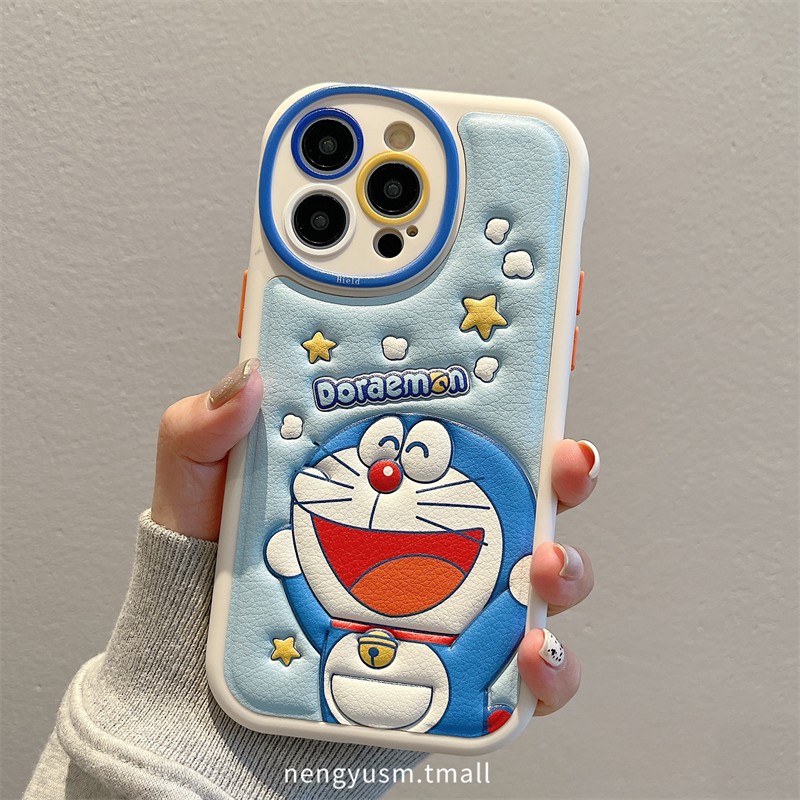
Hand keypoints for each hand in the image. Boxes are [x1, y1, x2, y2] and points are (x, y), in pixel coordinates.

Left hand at [151, 360, 598, 716]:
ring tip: (542, 562)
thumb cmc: (217, 578)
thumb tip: (248, 378)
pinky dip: (549, 664)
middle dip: (565, 471)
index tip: (539, 363)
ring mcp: (454, 602)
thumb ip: (204, 429)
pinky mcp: (461, 671)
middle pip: (526, 494)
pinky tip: (529, 652)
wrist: (210, 683)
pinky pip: (529, 673)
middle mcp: (436, 536)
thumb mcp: (199, 488)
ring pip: (544, 576)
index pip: (465, 429)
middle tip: (565, 458)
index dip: (513, 394)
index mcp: (391, 482)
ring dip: (566, 564)